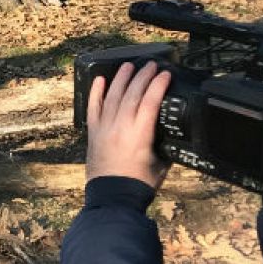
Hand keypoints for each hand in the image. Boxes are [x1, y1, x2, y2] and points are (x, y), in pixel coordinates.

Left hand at [85, 62, 172, 189]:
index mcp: (140, 134)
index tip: (166, 74)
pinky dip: (96, 92)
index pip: (150, 101)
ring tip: (129, 66)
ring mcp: (104, 128)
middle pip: (132, 93)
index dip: (158, 85)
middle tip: (151, 65)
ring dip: (121, 79)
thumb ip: (164, 145)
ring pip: (112, 96)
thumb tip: (169, 134)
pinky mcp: (93, 133)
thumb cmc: (138, 184)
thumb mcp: (161, 164)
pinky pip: (93, 107)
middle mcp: (121, 127)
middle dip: (143, 76)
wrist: (113, 198)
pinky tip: (99, 80)